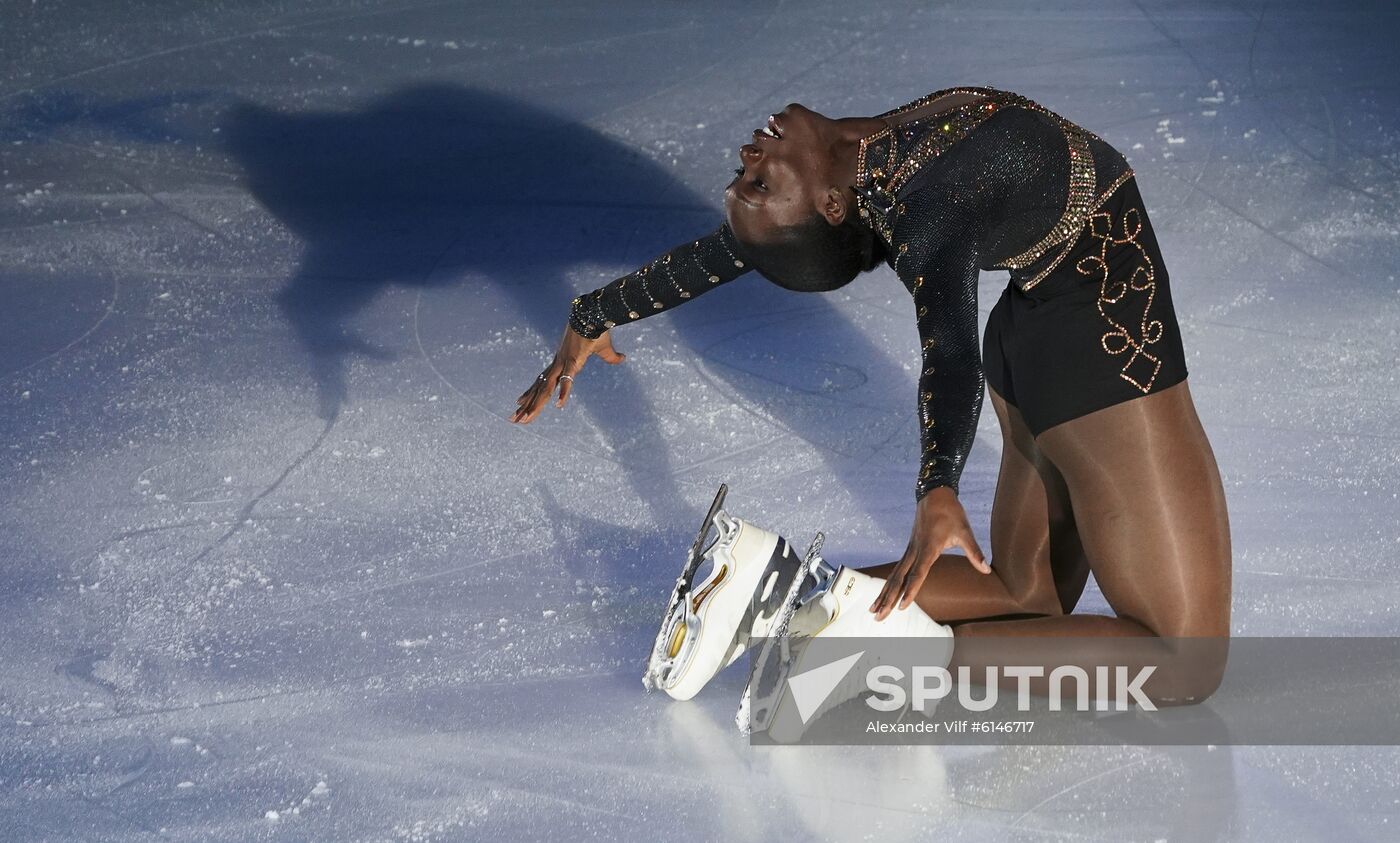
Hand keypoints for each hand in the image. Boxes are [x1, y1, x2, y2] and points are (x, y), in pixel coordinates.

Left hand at [511, 324, 625, 422]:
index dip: (531, 393)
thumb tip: (623, 358)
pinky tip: (560, 405)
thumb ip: (611, 357)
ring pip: (547, 389)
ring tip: (524, 419)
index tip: (519, 402)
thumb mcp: (604, 348)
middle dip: (527, 406)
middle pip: (540, 389)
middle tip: (513, 419)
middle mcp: (557, 364)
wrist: (592, 313)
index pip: (542, 382)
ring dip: (535, 405)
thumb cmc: (596, 328)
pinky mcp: (573, 361)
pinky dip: (564, 392)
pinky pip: (568, 379)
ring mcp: (563, 363)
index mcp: (561, 362)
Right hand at [871, 486, 988, 619]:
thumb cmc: (951, 513)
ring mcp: (910, 550)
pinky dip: (888, 583)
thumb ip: (974, 552)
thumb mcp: (965, 531)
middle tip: (878, 616)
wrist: (934, 494)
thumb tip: (986, 570)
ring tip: (873, 610)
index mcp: (928, 548)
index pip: (917, 574)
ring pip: (893, 576)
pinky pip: (896, 569)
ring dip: (883, 593)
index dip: (910, 590)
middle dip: (888, 599)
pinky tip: (883, 593)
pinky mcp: (909, 549)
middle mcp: (915, 551)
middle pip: (898, 579)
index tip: (902, 605)